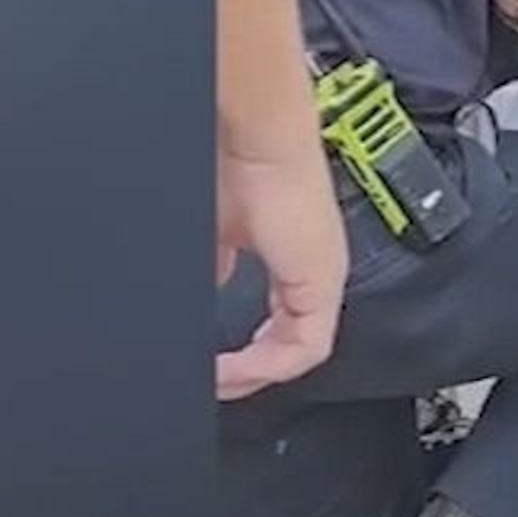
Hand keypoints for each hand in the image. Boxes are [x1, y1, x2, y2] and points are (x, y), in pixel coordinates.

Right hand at [216, 136, 346, 399]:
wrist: (253, 132)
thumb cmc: (233, 158)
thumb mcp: (212, 227)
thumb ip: (213, 262)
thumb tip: (197, 289)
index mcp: (290, 250)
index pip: (277, 315)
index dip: (247, 347)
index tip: (213, 362)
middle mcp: (312, 266)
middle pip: (288, 339)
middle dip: (251, 368)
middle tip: (216, 384)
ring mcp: (320, 275)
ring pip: (297, 349)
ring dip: (256, 372)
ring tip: (219, 383)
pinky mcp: (320, 282)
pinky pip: (301, 348)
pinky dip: (265, 367)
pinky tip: (230, 371)